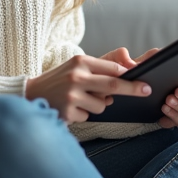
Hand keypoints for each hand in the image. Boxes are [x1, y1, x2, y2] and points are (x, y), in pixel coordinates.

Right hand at [25, 50, 152, 123]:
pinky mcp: (68, 111)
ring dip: (97, 105)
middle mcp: (76, 76)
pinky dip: (83, 113)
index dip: (130, 77)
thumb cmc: (60, 79)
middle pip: (113, 85)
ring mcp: (71, 95)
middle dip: (133, 89)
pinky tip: (70, 107)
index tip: (144, 82)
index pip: (112, 69)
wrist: (31, 92)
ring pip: (102, 105)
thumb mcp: (76, 67)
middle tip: (146, 90)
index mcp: (81, 62)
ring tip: (80, 99)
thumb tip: (125, 75)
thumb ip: (99, 69)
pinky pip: (88, 115)